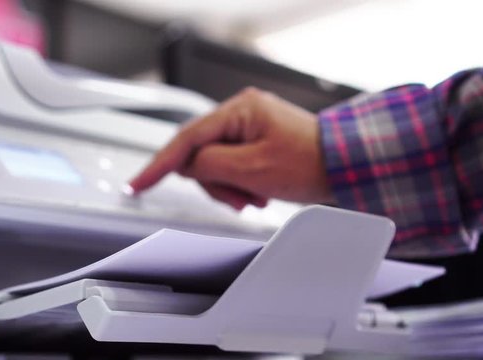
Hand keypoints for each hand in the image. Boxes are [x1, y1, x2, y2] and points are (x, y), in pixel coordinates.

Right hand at [129, 87, 333, 209]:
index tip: (137, 183)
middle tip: (239, 199)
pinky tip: (258, 192)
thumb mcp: (254, 169)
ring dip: (231, 186)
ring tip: (254, 197)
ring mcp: (248, 126)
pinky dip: (239, 183)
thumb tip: (188, 165)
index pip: (186, 139)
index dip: (159, 165)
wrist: (345, 166)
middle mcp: (241, 112)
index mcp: (239, 110)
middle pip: (200, 154)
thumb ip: (210, 165)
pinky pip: (231, 164)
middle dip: (216, 183)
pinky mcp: (254, 139)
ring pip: (215, 163)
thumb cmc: (310, 163)